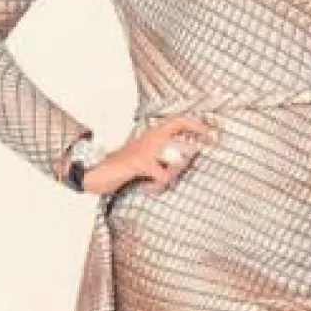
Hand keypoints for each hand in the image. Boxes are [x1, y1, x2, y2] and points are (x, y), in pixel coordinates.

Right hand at [83, 113, 219, 195]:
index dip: (198, 126)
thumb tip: (187, 157)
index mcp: (154, 133)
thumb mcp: (145, 156)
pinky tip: (148, 189)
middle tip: (172, 174)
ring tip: (157, 183)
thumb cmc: (124, 166)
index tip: (214, 136)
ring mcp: (146, 148)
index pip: (181, 121)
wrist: (96, 170)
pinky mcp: (140, 162)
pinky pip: (163, 177)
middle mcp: (152, 137)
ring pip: (177, 162)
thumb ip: (163, 155)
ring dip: (171, 176)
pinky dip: (157, 187)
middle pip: (185, 147)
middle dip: (185, 165)